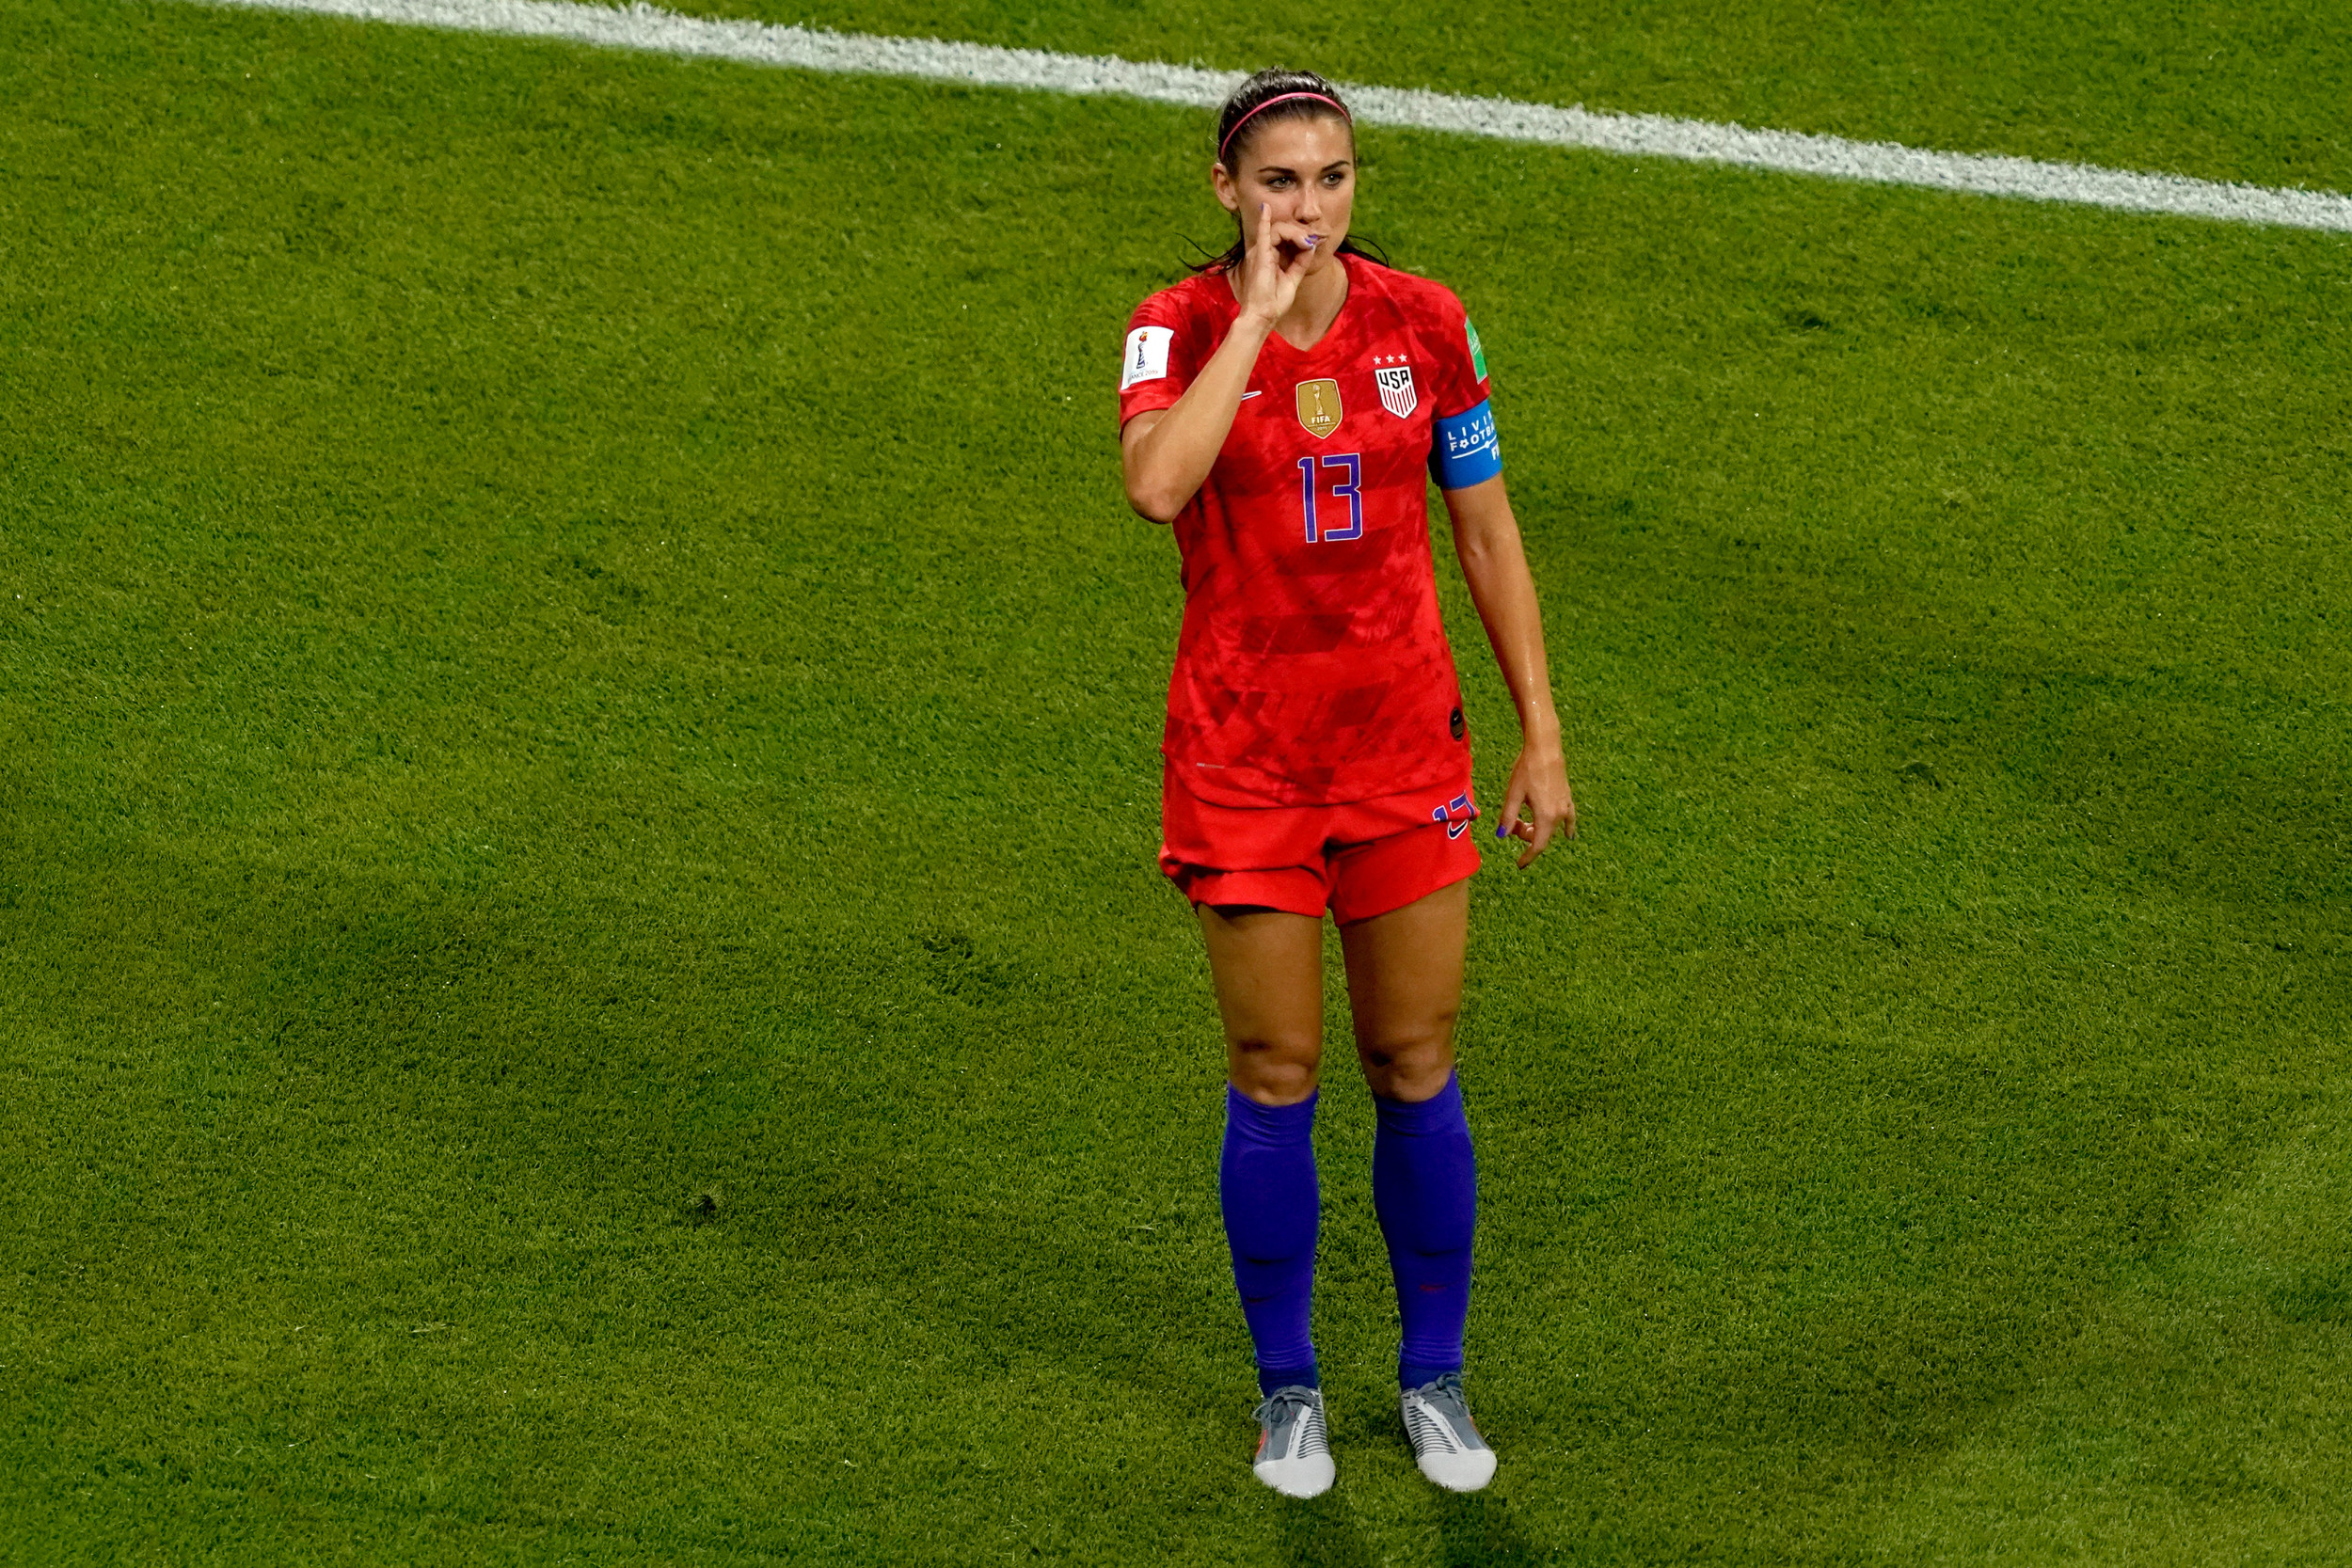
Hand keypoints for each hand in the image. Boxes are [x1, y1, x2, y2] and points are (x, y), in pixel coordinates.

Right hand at [1232, 201, 1314, 327]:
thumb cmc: (1274, 302)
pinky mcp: (1260, 256)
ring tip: (1307, 242)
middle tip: (1316, 240)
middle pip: (1285, 230)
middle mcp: (1264, 251)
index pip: (1287, 237)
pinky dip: (1264, 220)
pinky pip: (1262, 233)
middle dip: (1302, 233)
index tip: (1317, 241)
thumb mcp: (1293, 278)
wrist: (1263, 316)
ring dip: (1297, 233)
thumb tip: (1310, 245)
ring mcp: (1260, 252)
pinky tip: (1266, 208)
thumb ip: (1301, 261)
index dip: (1303, 236)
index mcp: (1270, 256)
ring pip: (1280, 229)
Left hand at [1493, 740, 1574, 867]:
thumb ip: (1508, 817)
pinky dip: (1565, 827)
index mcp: (1546, 816)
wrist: (1545, 748)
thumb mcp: (1513, 794)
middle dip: (1526, 835)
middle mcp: (1560, 814)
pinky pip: (1568, 818)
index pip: (1537, 845)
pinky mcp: (1567, 797)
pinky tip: (1568, 835)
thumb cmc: (1527, 770)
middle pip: (1542, 835)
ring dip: (1537, 828)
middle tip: (1512, 822)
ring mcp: (1566, 805)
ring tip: (1524, 817)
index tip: (1519, 864)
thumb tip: (1502, 836)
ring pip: (1551, 827)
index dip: (1528, 856)